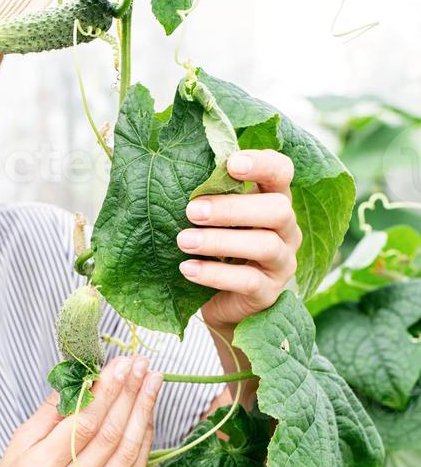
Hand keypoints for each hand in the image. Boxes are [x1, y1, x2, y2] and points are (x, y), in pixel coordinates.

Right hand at [0, 354, 162, 466]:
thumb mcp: (16, 447)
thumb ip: (50, 414)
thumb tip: (82, 378)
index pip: (82, 425)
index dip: (106, 392)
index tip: (121, 364)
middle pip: (109, 436)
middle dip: (129, 394)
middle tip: (141, 364)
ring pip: (127, 452)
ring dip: (143, 412)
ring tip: (153, 381)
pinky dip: (143, 439)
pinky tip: (147, 414)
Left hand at [177, 149, 301, 329]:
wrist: (220, 302)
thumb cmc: (216, 250)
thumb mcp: (215, 220)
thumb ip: (211, 197)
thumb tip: (178, 171)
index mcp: (275, 200)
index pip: (281, 172)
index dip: (262, 164)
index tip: (232, 164)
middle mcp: (287, 230)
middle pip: (277, 210)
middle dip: (232, 209)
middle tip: (192, 211)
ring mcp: (282, 263)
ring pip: (264, 245)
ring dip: (220, 241)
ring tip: (183, 241)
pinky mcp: (269, 292)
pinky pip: (248, 281)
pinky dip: (214, 274)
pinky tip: (187, 268)